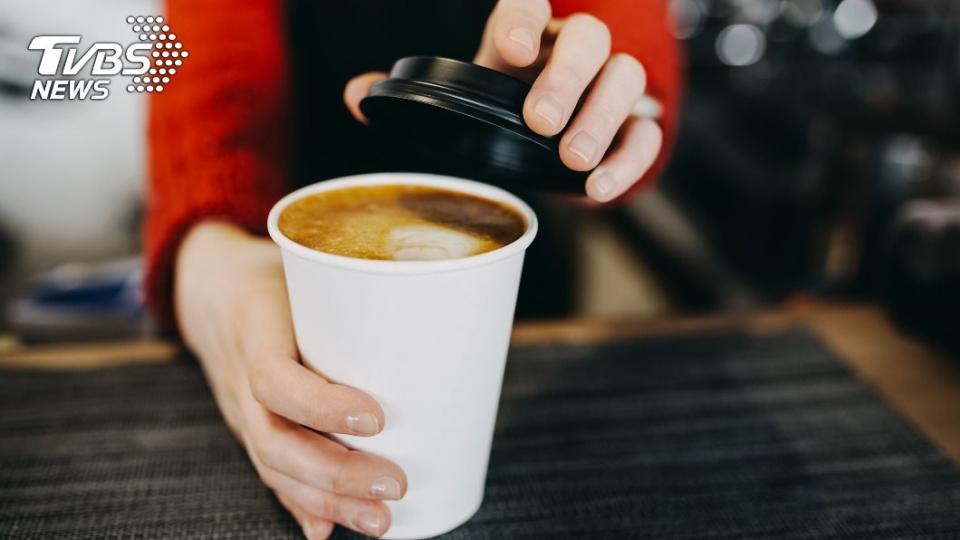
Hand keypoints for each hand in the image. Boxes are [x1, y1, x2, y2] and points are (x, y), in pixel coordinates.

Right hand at [174, 222, 406, 538]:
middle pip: (275, 440)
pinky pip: (270, 471)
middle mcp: (239, 376)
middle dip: (336, 474)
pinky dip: (300, 504)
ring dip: (328, 501)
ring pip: (272, 466)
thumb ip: (354, 287)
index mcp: (255, 326)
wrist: (208, 288)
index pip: (273, 377)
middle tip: (395, 484)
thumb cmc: (274, 273)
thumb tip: (434, 304)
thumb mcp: (304, 264)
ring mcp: (240, 408)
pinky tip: (327, 530)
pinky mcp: (251, 426)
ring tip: (380, 521)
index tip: (377, 417)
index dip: (321, 405)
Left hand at [343, 0, 661, 202]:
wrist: (547, 144)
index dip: (522, 18)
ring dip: (602, 116)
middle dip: (566, 77)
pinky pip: (647, 134)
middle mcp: (572, 52)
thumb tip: (357, 97)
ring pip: (627, 78)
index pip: (528, 4)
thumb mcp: (457, 102)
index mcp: (525, 37)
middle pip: (589, 38)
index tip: (509, 49)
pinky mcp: (632, 128)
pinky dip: (629, 159)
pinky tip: (598, 187)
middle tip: (540, 121)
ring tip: (572, 158)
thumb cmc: (500, 113)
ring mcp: (608, 87)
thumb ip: (411, 97)